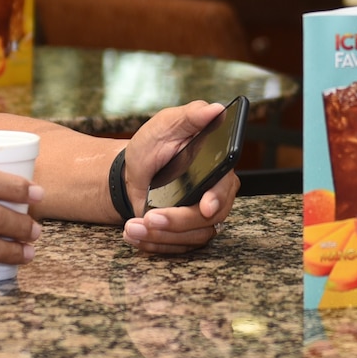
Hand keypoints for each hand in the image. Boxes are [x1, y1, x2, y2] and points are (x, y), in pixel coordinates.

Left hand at [118, 100, 237, 255]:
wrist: (130, 172)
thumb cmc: (152, 146)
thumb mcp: (166, 124)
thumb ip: (191, 116)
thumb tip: (216, 109)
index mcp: (216, 167)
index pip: (226, 187)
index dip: (217, 199)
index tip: (204, 206)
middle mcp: (214, 195)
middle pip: (209, 219)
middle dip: (178, 221)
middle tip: (151, 217)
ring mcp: (200, 218)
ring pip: (192, 237)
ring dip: (160, 235)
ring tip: (133, 227)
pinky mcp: (185, 234)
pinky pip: (177, 247)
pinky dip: (153, 244)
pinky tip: (134, 235)